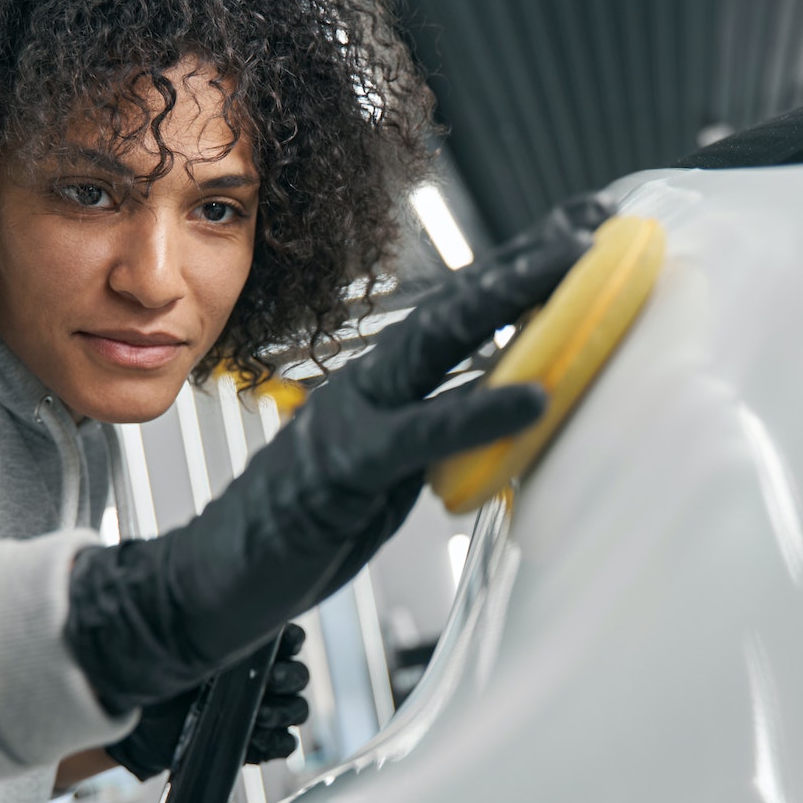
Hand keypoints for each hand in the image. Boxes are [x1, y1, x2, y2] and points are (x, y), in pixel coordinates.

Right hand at [66, 194, 610, 710]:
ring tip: (572, 265)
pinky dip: (479, 412)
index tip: (581, 228)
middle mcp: (368, 386)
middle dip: (525, 259)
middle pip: (454, 306)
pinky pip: (420, 433)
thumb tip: (504, 413)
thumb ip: (439, 438)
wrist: (212, 582)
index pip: (459, 314)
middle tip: (591, 220)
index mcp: (381, 386)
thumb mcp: (388, 475)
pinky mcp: (344, 468)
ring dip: (506, 298)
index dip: (518, 270)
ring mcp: (352, 419)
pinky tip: (534, 398)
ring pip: (436, 343)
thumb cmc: (300, 531)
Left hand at [106, 624, 311, 777]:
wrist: (135, 724)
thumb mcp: (172, 645)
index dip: (292, 641)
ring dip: (285, 712)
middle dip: (290, 677)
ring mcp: (259, 711)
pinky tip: (258, 739)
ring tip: (259, 716)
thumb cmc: (152, 675)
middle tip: (270, 680)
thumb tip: (218, 608)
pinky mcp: (253, 743)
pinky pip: (284, 744)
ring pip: (296, 709)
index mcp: (248, 648)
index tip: (284, 643)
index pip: (288, 639)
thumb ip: (198, 629)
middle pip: (298, 675)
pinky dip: (278, 743)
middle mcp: (260, 677)